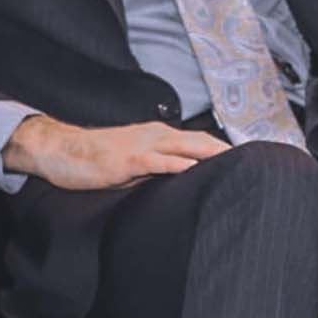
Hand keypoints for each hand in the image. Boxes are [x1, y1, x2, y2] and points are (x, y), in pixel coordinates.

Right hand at [3, 115, 230, 190]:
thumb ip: (156, 170)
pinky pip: (160, 161)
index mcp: (158, 136)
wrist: (59, 149)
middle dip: (230, 152)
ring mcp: (143, 145)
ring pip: (187, 147)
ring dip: (214, 155)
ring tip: (239, 165)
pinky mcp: (128, 159)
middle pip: (202, 142)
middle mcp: (156, 135)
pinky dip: (180, 165)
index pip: (199, 141)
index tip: (247, 160)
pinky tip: (197, 170)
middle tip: (258, 162)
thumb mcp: (131, 166)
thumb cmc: (93, 159)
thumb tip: (180, 182)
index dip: (224, 150)